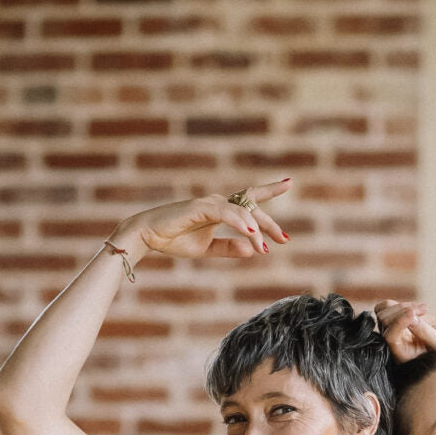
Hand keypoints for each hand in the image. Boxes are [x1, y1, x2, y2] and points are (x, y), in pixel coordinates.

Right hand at [117, 179, 291, 261]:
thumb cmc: (174, 239)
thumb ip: (228, 249)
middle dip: (269, 222)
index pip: (249, 199)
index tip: (288, 184)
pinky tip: (250, 231)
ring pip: (241, 211)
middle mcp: (217, 202)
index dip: (269, 191)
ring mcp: (208, 203)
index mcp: (220, 210)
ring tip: (265, 246)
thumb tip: (252, 250)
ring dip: (255, 229)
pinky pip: (224, 213)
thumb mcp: (207, 249)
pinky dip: (238, 221)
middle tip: (284, 238)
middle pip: (250, 205)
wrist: (147, 236)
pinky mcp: (198, 208)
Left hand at [374, 299, 435, 362]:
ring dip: (403, 306)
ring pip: (383, 311)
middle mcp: (393, 344)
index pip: (390, 337)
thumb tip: (410, 317)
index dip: (399, 322)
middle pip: (384, 321)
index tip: (414, 313)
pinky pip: (387, 306)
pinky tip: (417, 307)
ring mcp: (393, 331)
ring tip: (424, 308)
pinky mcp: (395, 320)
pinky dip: (402, 303)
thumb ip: (424, 332)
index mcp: (402, 355)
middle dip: (404, 311)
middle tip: (424, 310)